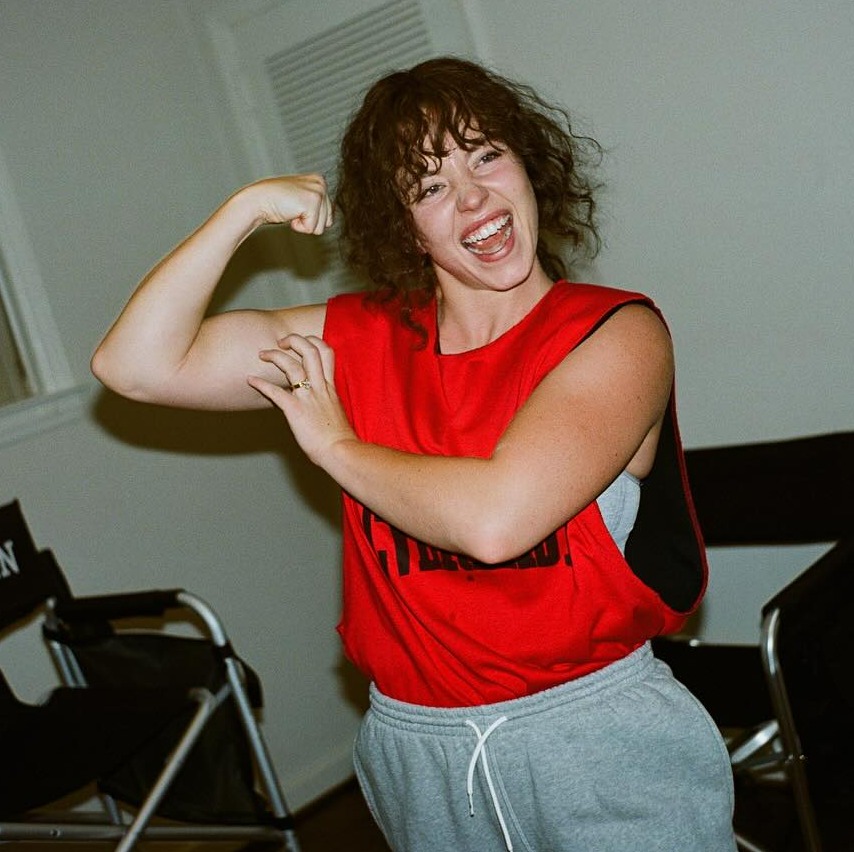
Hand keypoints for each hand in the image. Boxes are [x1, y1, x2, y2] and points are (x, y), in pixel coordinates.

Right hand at [247, 174, 333, 234]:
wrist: (257, 200)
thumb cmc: (275, 202)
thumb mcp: (300, 199)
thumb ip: (315, 204)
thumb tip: (329, 219)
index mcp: (319, 180)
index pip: (328, 216)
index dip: (310, 218)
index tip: (295, 206)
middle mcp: (321, 183)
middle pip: (327, 222)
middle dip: (309, 221)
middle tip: (292, 209)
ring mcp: (318, 191)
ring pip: (321, 227)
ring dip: (304, 224)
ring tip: (291, 209)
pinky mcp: (313, 202)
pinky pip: (311, 228)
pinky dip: (299, 226)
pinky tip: (289, 212)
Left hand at [247, 334, 356, 465]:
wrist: (341, 450)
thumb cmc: (339, 437)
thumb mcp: (335, 412)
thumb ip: (326, 402)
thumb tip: (317, 405)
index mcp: (330, 387)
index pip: (326, 352)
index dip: (313, 341)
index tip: (302, 343)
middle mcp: (319, 387)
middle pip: (309, 350)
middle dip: (294, 340)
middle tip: (281, 343)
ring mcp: (307, 397)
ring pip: (291, 365)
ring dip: (274, 356)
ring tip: (263, 354)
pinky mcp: (295, 410)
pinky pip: (275, 392)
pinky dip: (261, 384)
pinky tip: (250, 380)